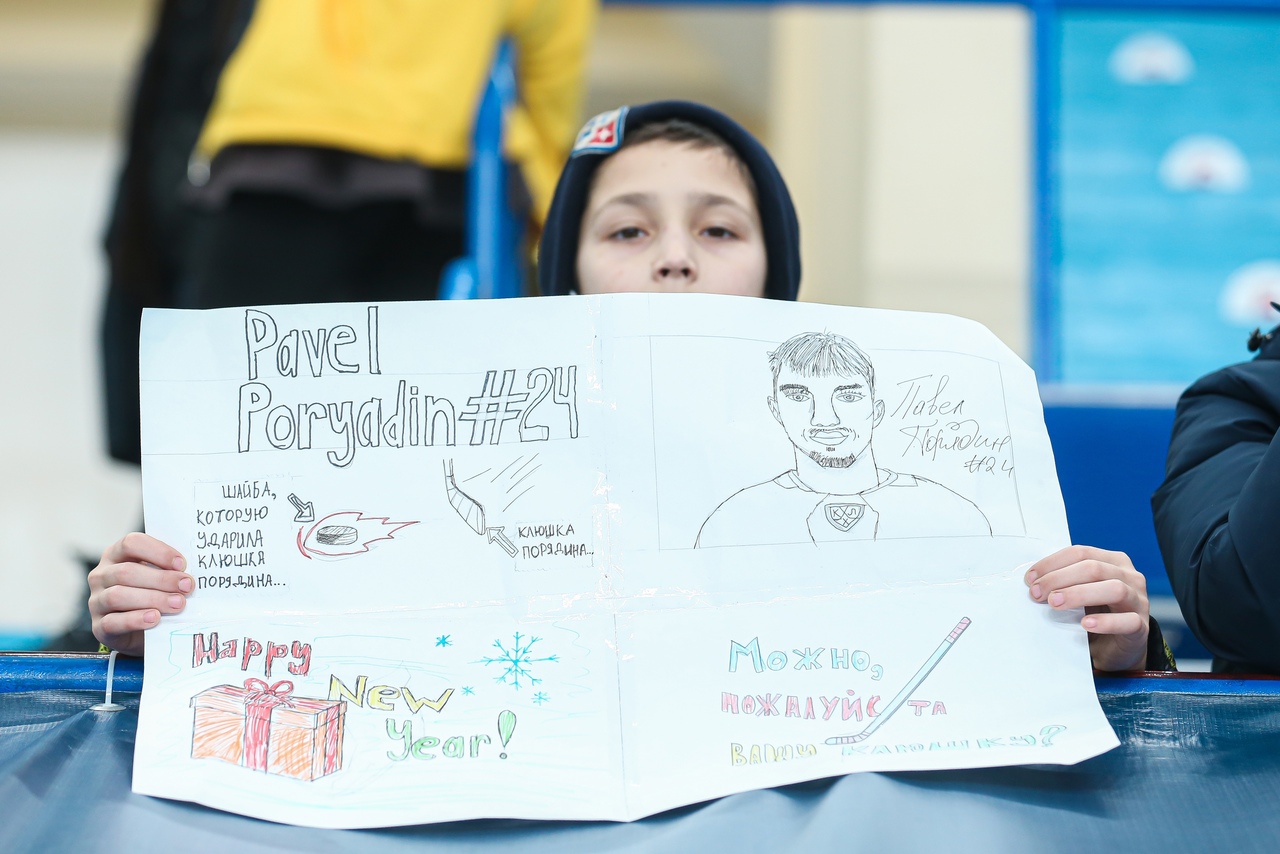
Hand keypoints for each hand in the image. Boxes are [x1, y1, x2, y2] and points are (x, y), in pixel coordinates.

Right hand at [88, 533, 191, 655]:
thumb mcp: (159, 577)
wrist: (140, 631)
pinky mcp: (99, 626)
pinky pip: (113, 622)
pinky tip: (154, 618)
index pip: (131, 543)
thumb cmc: (152, 594)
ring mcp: (96, 601)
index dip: (158, 552)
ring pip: (118, 595)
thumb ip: (169, 570)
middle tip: (187, 586)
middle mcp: (101, 575)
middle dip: (161, 579)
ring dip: (153, 599)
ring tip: (178, 604)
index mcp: (116, 555)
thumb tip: (191, 572)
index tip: (182, 564)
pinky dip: (136, 619)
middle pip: (127, 571)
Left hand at [1025, 545, 1148, 671]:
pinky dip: (1105, 622)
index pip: (1081, 553)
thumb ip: (1063, 581)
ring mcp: (1139, 601)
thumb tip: (1033, 579)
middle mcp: (1129, 576)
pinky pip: (1128, 621)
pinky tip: (1085, 624)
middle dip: (1060, 578)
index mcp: (1113, 561)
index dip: (1053, 563)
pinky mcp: (1141, 627)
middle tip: (1038, 593)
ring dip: (1079, 594)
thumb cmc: (1095, 613)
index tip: (1030, 579)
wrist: (1115, 647)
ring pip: (1114, 589)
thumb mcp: (1079, 591)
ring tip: (1055, 603)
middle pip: (1094, 568)